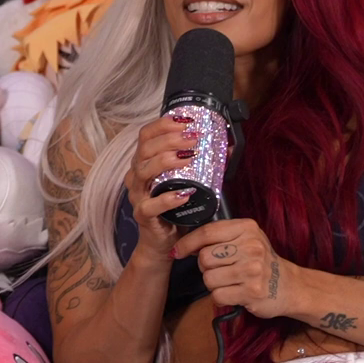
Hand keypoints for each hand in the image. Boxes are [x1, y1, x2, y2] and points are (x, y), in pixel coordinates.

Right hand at [123, 113, 206, 261]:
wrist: (162, 242)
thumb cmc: (174, 208)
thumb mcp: (186, 181)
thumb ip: (203, 164)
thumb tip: (227, 148)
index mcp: (143, 162)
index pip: (146, 135)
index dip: (164, 124)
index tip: (186, 120)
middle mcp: (136, 176)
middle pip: (145, 148)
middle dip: (170, 138)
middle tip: (193, 138)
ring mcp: (137, 195)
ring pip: (144, 171)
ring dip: (167, 161)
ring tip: (188, 157)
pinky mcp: (143, 215)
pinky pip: (152, 204)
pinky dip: (168, 198)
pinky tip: (185, 193)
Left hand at [174, 218, 292, 319]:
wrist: (290, 286)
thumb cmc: (261, 261)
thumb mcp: (245, 239)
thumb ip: (218, 237)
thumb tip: (183, 245)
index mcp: (247, 228)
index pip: (206, 232)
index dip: (187, 243)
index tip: (177, 251)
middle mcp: (251, 246)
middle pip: (204, 257)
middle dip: (205, 267)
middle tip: (220, 270)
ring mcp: (252, 269)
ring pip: (208, 278)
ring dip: (213, 284)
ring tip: (229, 282)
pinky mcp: (252, 291)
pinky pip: (217, 295)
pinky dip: (220, 297)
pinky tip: (234, 293)